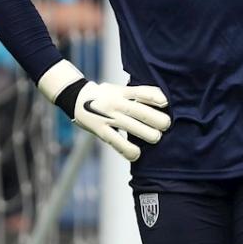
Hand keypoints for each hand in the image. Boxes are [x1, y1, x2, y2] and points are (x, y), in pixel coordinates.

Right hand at [38, 60, 170, 161]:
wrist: (76, 96)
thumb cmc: (106, 95)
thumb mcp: (120, 89)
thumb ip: (137, 94)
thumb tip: (163, 101)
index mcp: (122, 92)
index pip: (140, 92)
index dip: (154, 97)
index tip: (166, 103)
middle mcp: (116, 103)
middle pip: (139, 111)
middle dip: (157, 119)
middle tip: (166, 125)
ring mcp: (107, 116)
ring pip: (130, 126)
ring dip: (147, 134)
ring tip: (156, 138)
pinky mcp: (99, 129)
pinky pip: (115, 141)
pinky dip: (127, 149)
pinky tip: (137, 155)